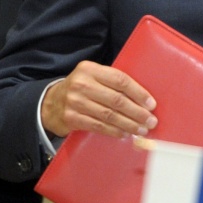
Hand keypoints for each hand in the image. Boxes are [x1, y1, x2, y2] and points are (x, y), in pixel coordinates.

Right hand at [41, 61, 156, 138]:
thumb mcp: (92, 77)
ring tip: (141, 130)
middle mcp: (82, 84)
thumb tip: (142, 99)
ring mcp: (75, 101)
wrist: (51, 102)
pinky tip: (125, 133)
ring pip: (109, 115)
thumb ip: (112, 83)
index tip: (151, 104)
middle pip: (116, 100)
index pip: (120, 80)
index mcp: (90, 69)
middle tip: (150, 121)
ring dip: (129, 124)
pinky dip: (114, 131)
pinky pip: (99, 126)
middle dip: (137, 112)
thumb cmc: (81, 89)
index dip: (138, 93)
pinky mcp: (72, 118)